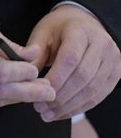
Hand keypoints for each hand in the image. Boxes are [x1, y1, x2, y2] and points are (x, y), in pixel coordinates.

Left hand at [28, 5, 120, 120]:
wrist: (82, 23)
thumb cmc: (59, 29)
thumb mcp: (42, 33)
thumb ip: (34, 53)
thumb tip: (25, 75)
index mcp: (80, 30)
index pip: (70, 58)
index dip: (56, 78)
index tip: (39, 91)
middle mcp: (101, 44)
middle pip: (83, 76)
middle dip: (61, 96)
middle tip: (41, 108)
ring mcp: (112, 59)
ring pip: (92, 90)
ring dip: (69, 106)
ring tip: (49, 114)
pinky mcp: (116, 74)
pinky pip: (99, 96)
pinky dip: (80, 107)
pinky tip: (63, 112)